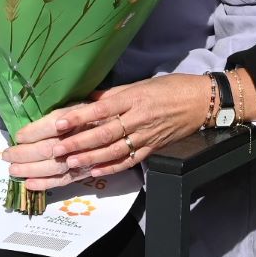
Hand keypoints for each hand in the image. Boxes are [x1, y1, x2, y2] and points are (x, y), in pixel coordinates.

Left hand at [3, 74, 209, 189]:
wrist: (201, 102)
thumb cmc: (168, 88)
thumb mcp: (137, 85)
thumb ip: (111, 96)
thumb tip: (85, 100)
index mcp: (131, 98)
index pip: (99, 109)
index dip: (77, 118)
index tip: (56, 124)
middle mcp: (136, 118)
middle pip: (102, 133)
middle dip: (75, 143)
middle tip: (54, 149)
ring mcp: (144, 136)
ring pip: (112, 151)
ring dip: (88, 157)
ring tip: (67, 162)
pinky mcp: (151, 149)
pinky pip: (128, 161)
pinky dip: (110, 168)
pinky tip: (92, 171)